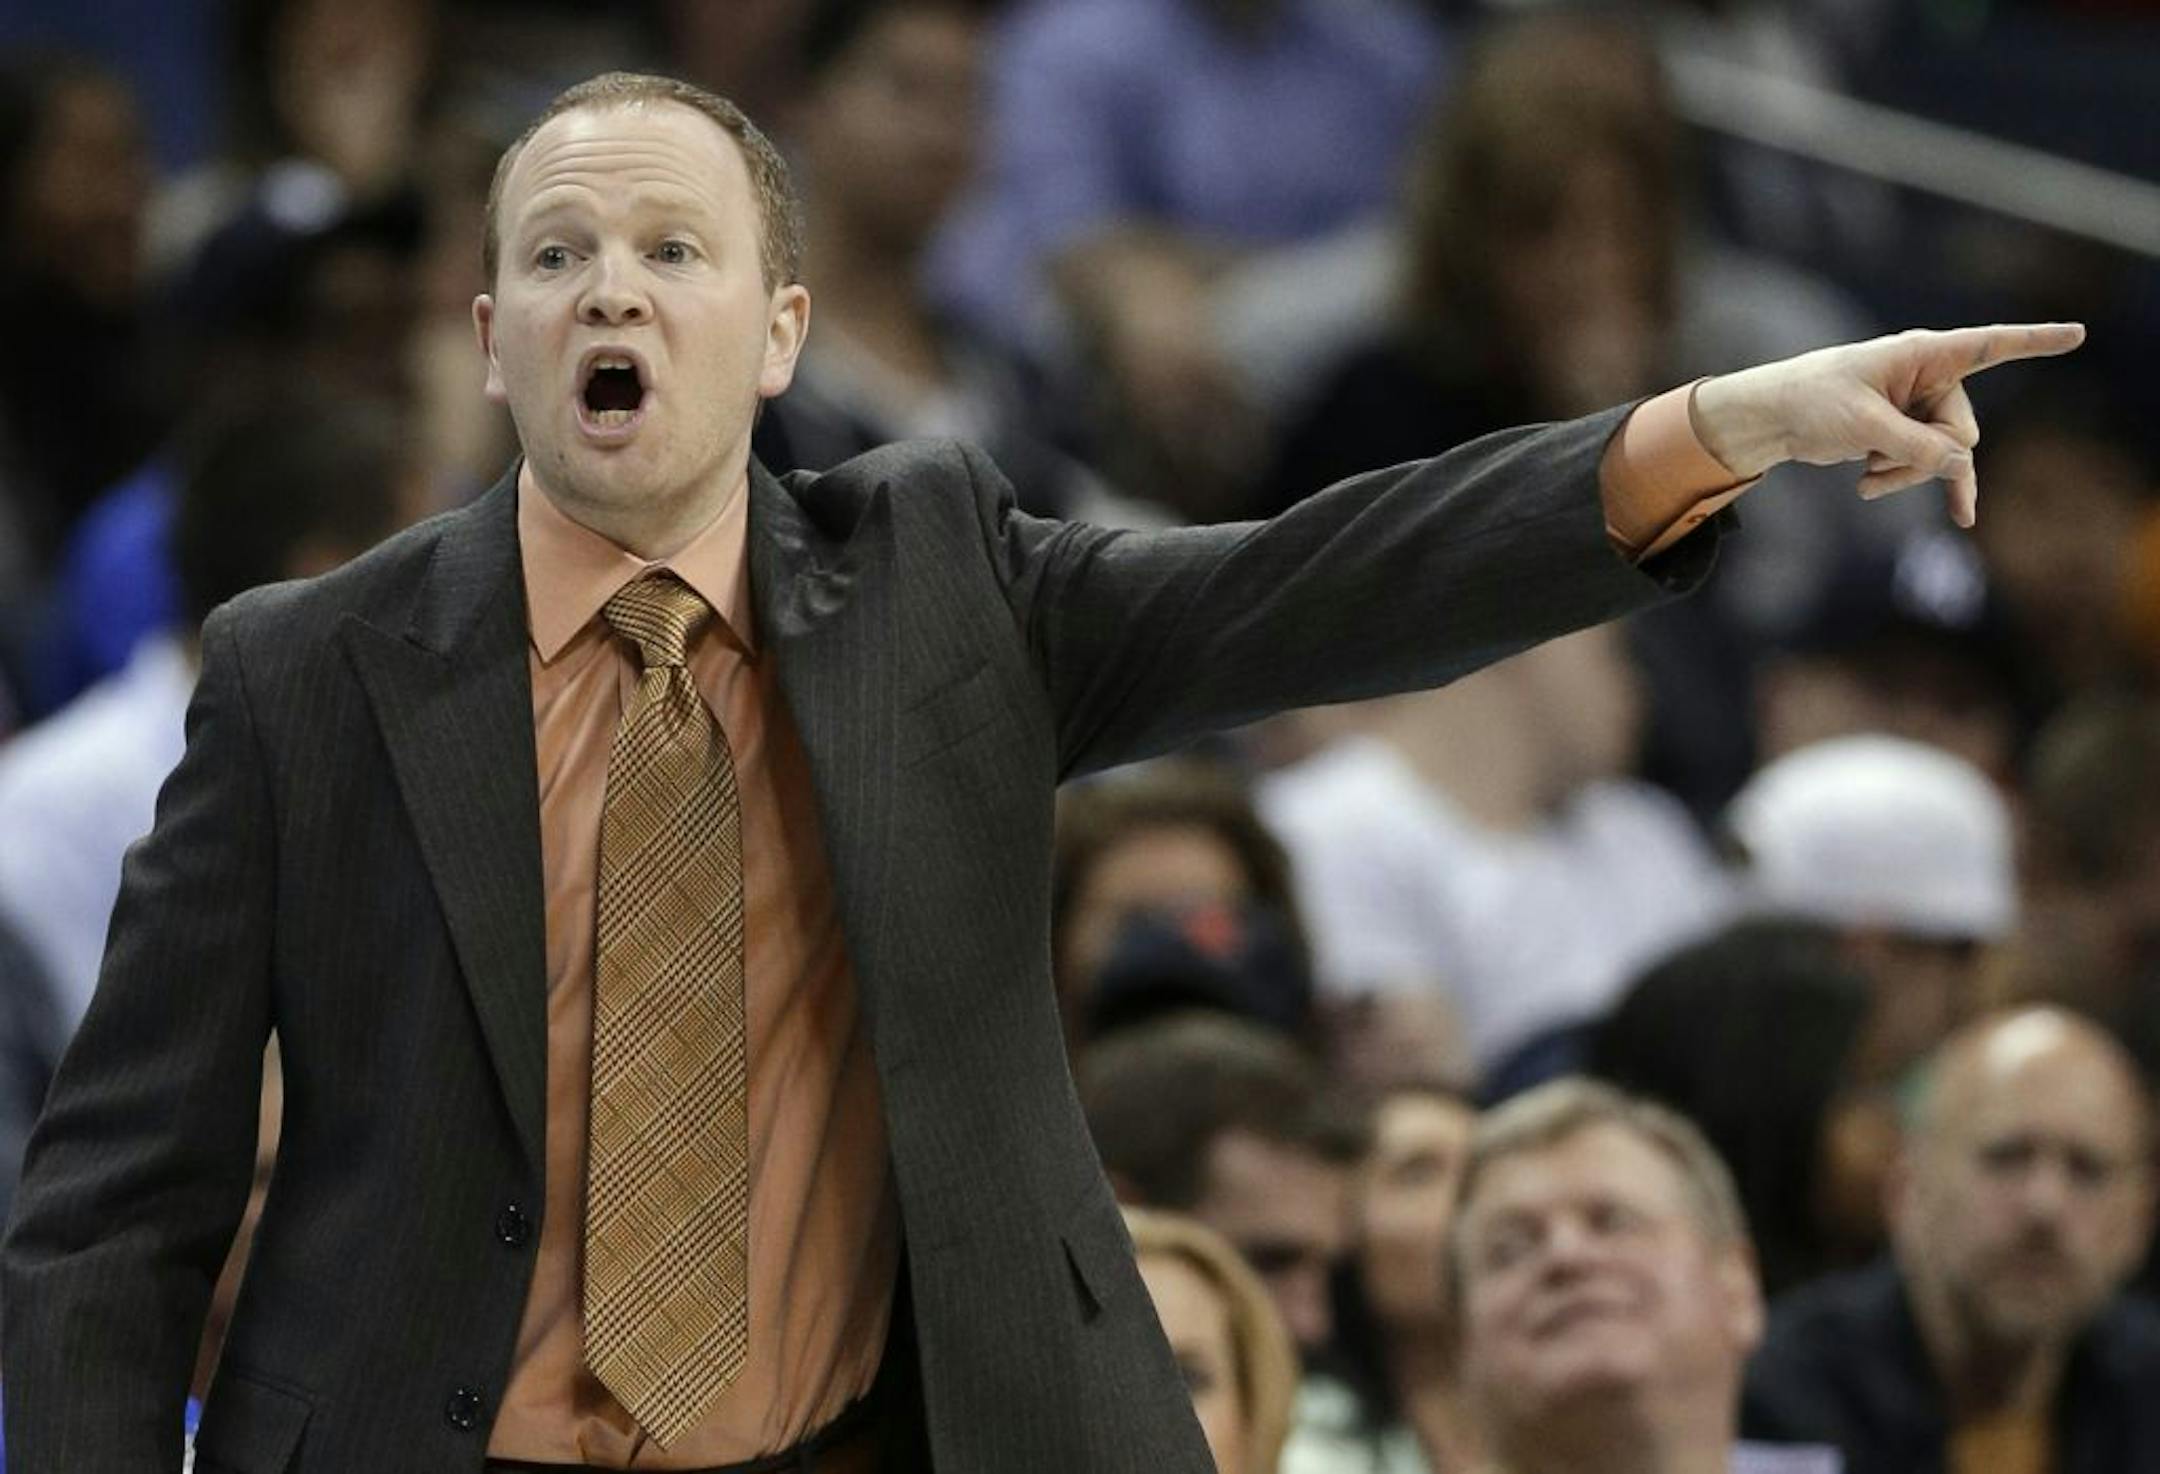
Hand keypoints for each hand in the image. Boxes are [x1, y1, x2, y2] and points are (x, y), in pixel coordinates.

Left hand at [1689, 322, 2085, 526]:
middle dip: (1925, 457)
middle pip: (1962, 431)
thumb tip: (1962, 465)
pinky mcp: (1907, 435)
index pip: (1990, 345)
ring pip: (1946, 457)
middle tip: (1875, 457)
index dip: (2036, 341)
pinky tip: (1944, 513)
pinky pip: (1932, 468)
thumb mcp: (1862, 425)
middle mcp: (1930, 379)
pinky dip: (1922, 485)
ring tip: (1865, 479)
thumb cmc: (1811, 402)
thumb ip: (1914, 446)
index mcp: (1923, 355)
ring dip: (1907, 475)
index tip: (2078, 334)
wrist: (1775, 420)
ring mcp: (1920, 409)